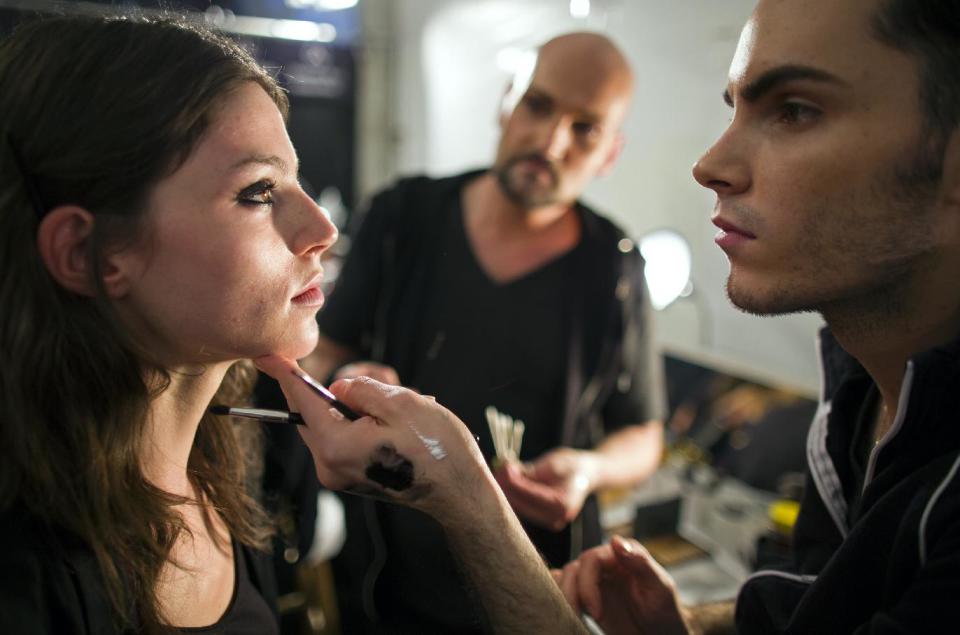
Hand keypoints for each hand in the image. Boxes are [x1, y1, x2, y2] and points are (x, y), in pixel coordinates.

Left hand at [254, 355, 486, 521]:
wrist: (459, 492)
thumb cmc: (436, 448)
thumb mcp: (400, 403)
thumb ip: (360, 389)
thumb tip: (338, 388)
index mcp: (336, 446)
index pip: (303, 401)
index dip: (286, 373)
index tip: (264, 355)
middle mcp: (329, 465)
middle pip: (313, 415)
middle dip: (335, 394)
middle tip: (372, 388)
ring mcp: (339, 476)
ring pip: (331, 426)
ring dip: (355, 410)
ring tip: (399, 416)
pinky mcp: (351, 478)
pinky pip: (344, 439)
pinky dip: (360, 425)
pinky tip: (396, 428)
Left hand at [493, 447, 596, 530]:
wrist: (586, 475)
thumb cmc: (571, 465)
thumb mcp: (553, 463)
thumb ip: (531, 471)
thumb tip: (507, 472)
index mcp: (563, 504)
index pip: (531, 494)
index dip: (513, 481)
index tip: (502, 468)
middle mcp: (556, 518)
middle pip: (522, 505)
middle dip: (507, 486)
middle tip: (498, 468)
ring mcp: (550, 522)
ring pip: (519, 508)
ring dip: (508, 491)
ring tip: (501, 472)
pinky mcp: (542, 520)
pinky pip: (523, 508)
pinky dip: (514, 495)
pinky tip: (507, 480)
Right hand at [555, 535, 690, 634]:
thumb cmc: (665, 613)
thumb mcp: (660, 589)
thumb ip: (641, 563)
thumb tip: (615, 540)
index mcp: (623, 554)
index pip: (592, 559)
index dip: (587, 583)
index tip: (595, 611)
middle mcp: (606, 562)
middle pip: (575, 568)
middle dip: (574, 593)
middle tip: (587, 618)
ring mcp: (596, 578)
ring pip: (565, 576)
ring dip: (565, 596)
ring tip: (574, 617)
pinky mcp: (587, 594)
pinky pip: (563, 586)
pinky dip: (559, 594)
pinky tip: (565, 609)